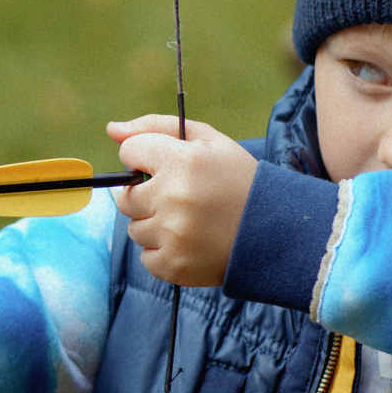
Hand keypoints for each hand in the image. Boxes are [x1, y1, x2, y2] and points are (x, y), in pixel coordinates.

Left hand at [108, 115, 256, 286]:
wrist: (280, 232)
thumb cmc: (239, 180)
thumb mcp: (208, 141)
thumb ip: (156, 127)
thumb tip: (112, 130)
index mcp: (183, 161)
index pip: (129, 152)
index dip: (145, 159)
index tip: (165, 167)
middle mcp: (174, 197)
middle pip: (126, 196)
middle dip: (146, 195)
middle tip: (179, 198)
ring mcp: (173, 234)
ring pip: (135, 228)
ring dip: (155, 225)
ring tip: (190, 222)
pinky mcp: (175, 265)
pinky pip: (146, 257)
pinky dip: (164, 252)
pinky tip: (191, 243)